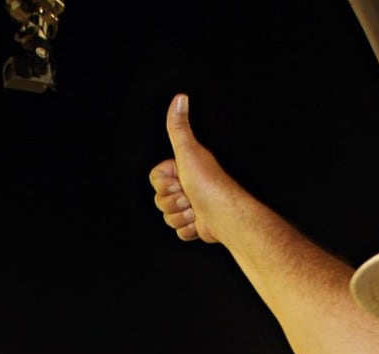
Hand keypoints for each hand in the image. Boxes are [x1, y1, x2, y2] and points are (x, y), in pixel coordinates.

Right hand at [148, 94, 240, 244]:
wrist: (224, 214)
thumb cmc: (208, 183)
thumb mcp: (188, 151)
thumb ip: (178, 127)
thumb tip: (180, 98)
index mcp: (182, 169)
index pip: (155, 179)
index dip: (164, 183)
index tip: (179, 179)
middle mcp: (186, 186)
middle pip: (159, 199)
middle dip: (173, 201)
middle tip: (189, 195)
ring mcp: (189, 206)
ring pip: (167, 216)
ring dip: (181, 215)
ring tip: (196, 209)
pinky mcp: (193, 225)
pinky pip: (178, 231)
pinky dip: (188, 229)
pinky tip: (199, 221)